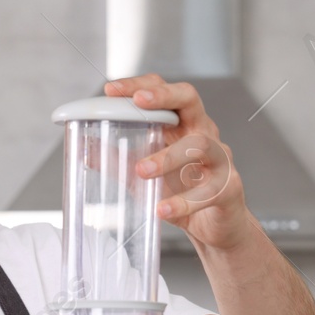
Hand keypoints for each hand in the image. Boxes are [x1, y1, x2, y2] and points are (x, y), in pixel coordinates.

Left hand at [103, 75, 258, 252]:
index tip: (111, 90)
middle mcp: (203, 133)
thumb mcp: (143, 176)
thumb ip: (117, 161)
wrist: (213, 228)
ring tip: (142, 170)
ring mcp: (220, 159)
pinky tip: (162, 210)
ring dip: (168, 155)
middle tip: (138, 102)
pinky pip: (209, 190)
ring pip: (200, 145)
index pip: (164, 92)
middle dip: (163, 96)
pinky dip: (184, 201)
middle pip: (189, 99)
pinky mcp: (229, 188)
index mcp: (182, 125)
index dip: (140, 85)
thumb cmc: (182, 192)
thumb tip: (85, 149)